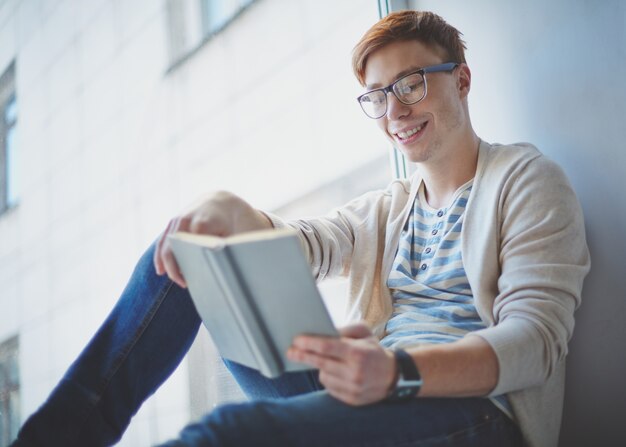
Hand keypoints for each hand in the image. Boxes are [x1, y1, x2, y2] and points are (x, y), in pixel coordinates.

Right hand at [153, 191, 271, 287]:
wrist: (220, 202)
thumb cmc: (231, 221)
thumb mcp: (236, 232)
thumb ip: (230, 249)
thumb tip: (228, 271)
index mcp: (205, 221)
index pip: (193, 242)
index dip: (192, 259)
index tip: (196, 274)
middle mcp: (187, 218)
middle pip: (176, 244)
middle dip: (177, 265)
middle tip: (185, 283)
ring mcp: (177, 219)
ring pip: (166, 243)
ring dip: (167, 263)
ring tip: (178, 281)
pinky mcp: (172, 223)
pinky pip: (162, 241)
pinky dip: (160, 256)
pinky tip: (161, 271)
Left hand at [287, 323, 396, 405]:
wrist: (393, 376)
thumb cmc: (374, 350)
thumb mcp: (364, 332)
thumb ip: (345, 329)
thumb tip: (324, 331)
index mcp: (357, 353)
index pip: (327, 347)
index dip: (309, 343)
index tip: (296, 340)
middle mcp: (355, 372)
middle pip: (320, 363)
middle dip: (303, 356)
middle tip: (290, 351)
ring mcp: (353, 388)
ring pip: (323, 376)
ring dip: (321, 368)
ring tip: (327, 361)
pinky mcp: (351, 400)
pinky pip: (330, 388)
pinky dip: (329, 379)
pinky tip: (335, 373)